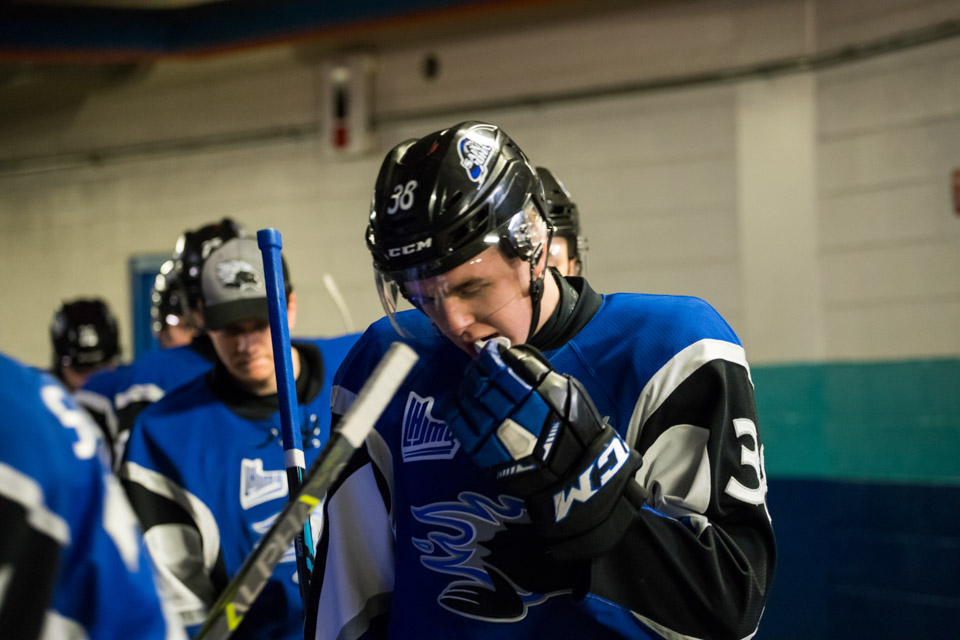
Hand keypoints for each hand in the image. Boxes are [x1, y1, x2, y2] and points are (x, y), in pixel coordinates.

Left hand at [443, 343, 643, 556]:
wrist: (571, 474)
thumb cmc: (575, 429)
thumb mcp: (567, 392)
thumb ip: (539, 373)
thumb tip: (513, 357)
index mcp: (532, 394)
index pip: (501, 368)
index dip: (491, 357)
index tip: (490, 353)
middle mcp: (510, 412)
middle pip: (481, 383)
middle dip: (476, 371)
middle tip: (477, 368)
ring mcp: (494, 433)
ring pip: (467, 401)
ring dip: (464, 387)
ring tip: (467, 383)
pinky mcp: (483, 452)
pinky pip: (459, 425)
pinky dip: (452, 408)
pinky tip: (452, 400)